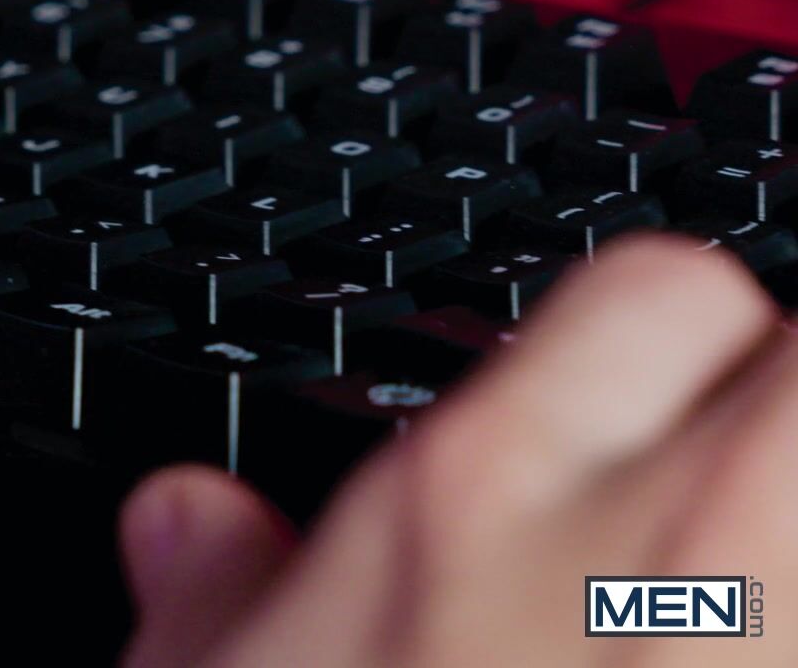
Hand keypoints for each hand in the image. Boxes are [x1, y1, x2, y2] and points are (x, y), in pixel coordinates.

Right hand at [119, 235, 795, 665]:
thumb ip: (214, 588)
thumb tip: (190, 522)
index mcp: (471, 502)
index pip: (655, 294)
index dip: (670, 331)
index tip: (652, 391)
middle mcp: (653, 557)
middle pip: (794, 353)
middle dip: (770, 384)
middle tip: (725, 468)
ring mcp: (766, 642)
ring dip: (794, 501)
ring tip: (753, 570)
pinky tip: (756, 639)